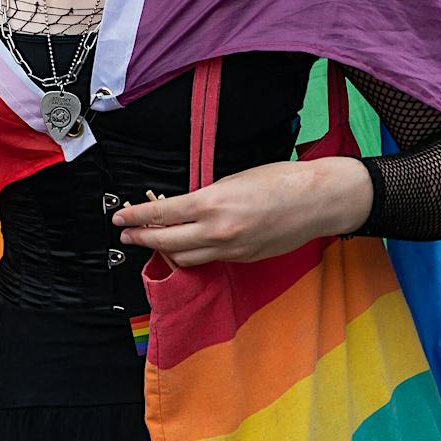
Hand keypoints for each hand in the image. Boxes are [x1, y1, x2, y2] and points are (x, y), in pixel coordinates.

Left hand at [112, 157, 371, 266]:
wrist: (320, 200)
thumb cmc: (281, 180)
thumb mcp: (231, 180)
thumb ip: (203, 197)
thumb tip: (180, 207)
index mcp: (212, 204)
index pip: (160, 215)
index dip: (135, 218)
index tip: (120, 218)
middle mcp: (219, 231)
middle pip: (166, 243)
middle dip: (141, 239)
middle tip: (126, 234)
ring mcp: (233, 249)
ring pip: (186, 258)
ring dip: (165, 251)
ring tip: (153, 240)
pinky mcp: (245, 258)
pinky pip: (210, 260)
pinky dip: (193, 254)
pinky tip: (186, 246)